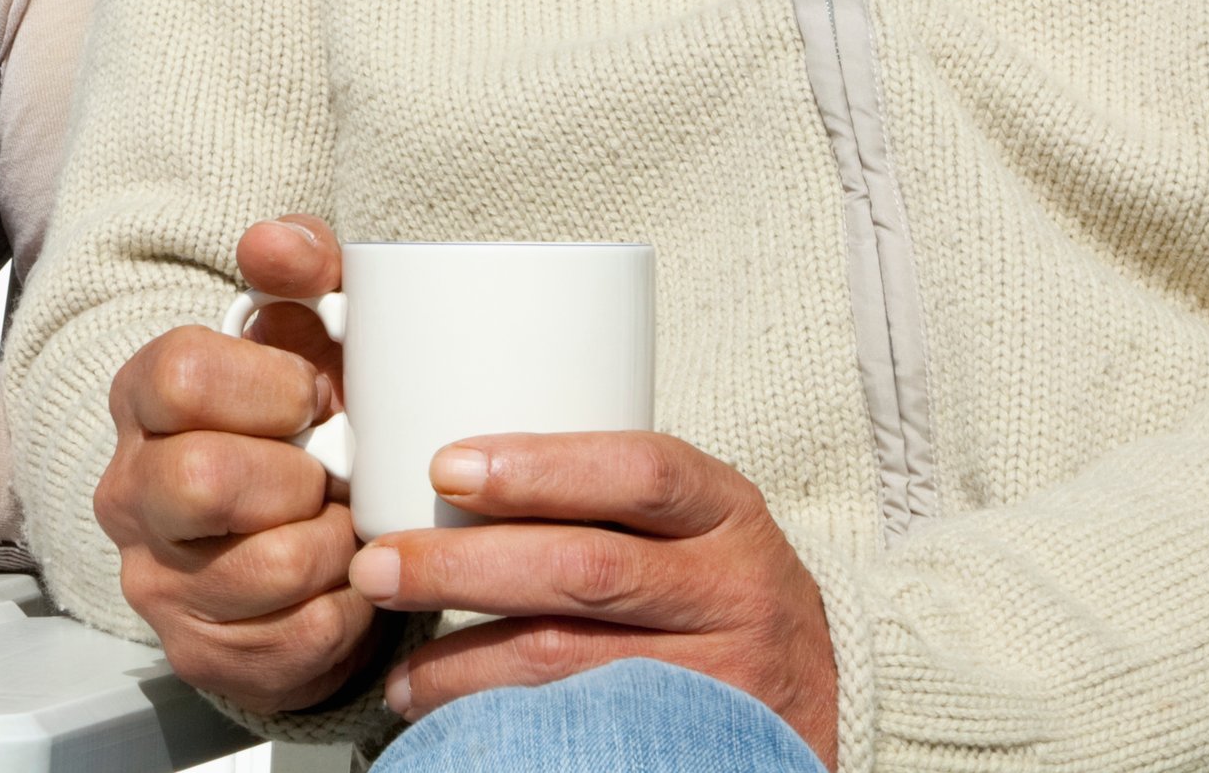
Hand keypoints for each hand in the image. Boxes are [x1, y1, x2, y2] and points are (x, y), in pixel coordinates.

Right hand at [92, 216, 375, 714]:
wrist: (305, 543)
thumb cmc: (305, 423)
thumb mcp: (308, 333)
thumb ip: (301, 268)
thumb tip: (272, 244)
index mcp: (142, 399)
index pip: (181, 375)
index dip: (268, 384)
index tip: (314, 394)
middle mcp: (129, 491)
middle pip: (202, 479)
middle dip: (299, 477)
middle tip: (331, 473)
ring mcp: (156, 582)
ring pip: (265, 568)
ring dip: (334, 545)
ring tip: (342, 526)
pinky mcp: (201, 654)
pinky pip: (300, 638)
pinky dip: (348, 608)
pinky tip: (345, 582)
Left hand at [346, 430, 837, 764]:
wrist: (830, 691)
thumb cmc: (722, 585)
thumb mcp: (695, 523)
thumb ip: (606, 498)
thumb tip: (447, 473)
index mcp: (726, 509)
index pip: (639, 471)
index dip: (539, 468)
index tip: (444, 468)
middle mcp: (734, 589)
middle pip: (588, 571)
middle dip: (466, 569)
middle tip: (378, 568)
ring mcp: (724, 676)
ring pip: (574, 666)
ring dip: (466, 667)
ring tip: (399, 673)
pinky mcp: (703, 741)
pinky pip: (592, 732)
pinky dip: (512, 728)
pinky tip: (458, 725)